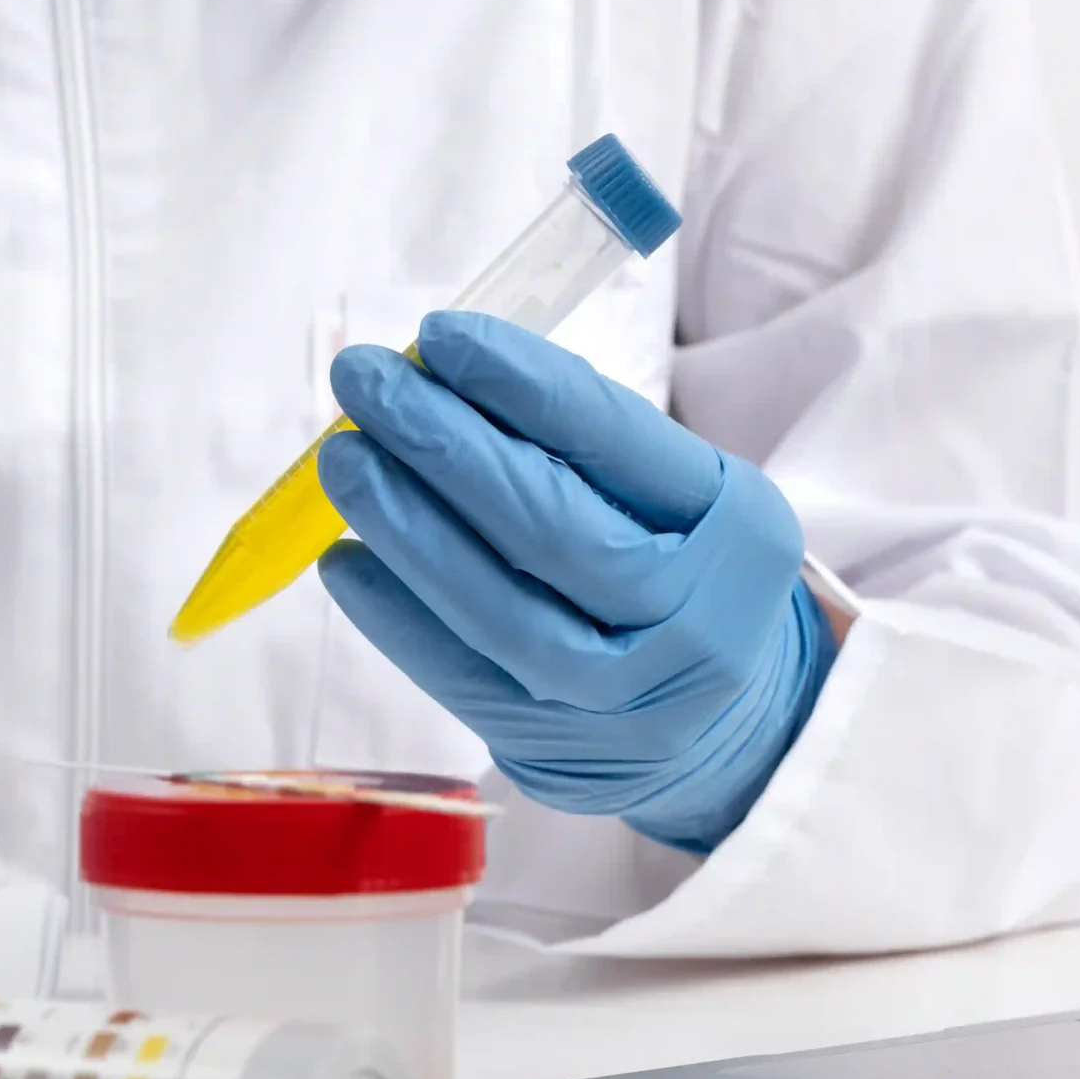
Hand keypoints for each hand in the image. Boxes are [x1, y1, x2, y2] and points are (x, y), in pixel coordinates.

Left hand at [315, 313, 836, 851]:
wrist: (722, 728)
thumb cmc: (674, 572)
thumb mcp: (675, 500)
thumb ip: (574, 438)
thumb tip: (437, 372)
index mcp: (736, 528)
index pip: (614, 439)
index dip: (519, 382)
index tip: (439, 335)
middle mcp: (691, 618)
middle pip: (548, 522)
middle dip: (442, 443)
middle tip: (365, 379)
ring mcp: (620, 695)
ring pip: (496, 606)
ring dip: (405, 524)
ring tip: (343, 459)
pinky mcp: (552, 743)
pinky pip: (456, 674)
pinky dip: (393, 612)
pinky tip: (344, 558)